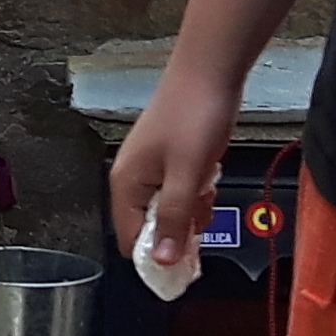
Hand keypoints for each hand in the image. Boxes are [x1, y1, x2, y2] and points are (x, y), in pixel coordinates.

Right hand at [106, 69, 248, 280]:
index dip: (158, 257)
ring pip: (169, 212)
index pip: (131, 241)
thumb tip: (163, 262)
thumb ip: (175, 219)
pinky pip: (179, 192)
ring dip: (192, 210)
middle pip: (150, 229)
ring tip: (206, 184)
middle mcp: (131, 180)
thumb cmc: (194, 115)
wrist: (210, 70)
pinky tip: (208, 174)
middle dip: (180, 230)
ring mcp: (150, 169)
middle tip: (204, 211)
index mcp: (126, 185)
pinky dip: (196, 192)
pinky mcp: (168, 160)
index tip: (187, 265)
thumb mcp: (188, 174)